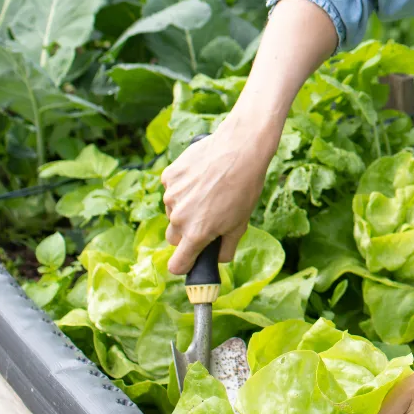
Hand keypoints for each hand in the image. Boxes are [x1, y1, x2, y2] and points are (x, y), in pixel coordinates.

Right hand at [161, 114, 277, 274]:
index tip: (191, 259)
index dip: (184, 264)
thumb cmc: (245, 187)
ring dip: (184, 208)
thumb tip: (218, 260)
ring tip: (208, 191)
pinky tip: (200, 176)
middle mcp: (179, 217)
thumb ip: (226, 248)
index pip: (176, 265)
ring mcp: (171, 195)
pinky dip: (182, 187)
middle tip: (206, 218)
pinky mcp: (169, 176)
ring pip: (172, 211)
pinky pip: (171, 190)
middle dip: (186, 234)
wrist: (241, 148)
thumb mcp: (241, 223)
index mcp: (197, 233)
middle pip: (173, 237)